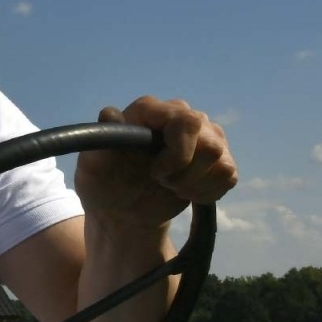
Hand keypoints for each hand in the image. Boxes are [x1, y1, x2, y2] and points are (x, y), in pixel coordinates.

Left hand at [75, 98, 237, 232]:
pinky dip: (207, 193)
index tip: (157, 172)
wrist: (123, 210)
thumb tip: (110, 113)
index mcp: (151, 111)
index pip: (187, 120)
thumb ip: (101, 142)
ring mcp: (205, 136)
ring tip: (171, 187)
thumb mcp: (93, 168)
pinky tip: (186, 192)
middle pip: (211, 145)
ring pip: (222, 162)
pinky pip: (229, 176)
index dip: (179, 153)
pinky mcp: (218, 158)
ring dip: (194, 185)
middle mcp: (183, 116)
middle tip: (161, 181)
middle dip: (185, 174)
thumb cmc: (105, 184)